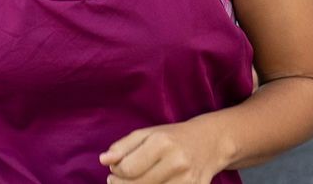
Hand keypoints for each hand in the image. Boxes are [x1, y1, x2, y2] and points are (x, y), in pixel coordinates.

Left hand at [100, 120, 221, 183]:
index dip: (116, 172)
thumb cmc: (173, 137)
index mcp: (162, 143)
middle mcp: (176, 163)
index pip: (129, 168)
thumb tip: (103, 160)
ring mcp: (187, 182)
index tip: (113, 169)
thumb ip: (124, 146)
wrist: (209, 143)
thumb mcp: (148, 133)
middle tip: (115, 181)